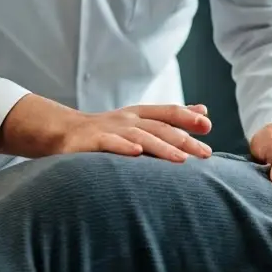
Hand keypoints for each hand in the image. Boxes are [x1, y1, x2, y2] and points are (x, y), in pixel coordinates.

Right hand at [61, 103, 213, 162]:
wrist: (63, 132)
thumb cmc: (107, 130)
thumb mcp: (139, 121)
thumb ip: (170, 118)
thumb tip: (204, 112)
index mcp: (138, 114)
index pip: (167, 112)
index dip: (187, 116)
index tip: (208, 125)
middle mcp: (126, 119)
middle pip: (159, 127)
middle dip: (184, 139)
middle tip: (205, 153)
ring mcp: (109, 129)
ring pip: (139, 136)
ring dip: (161, 147)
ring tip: (181, 159)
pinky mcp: (91, 142)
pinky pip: (109, 143)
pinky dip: (123, 147)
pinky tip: (136, 153)